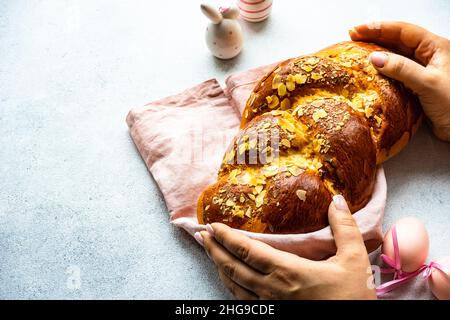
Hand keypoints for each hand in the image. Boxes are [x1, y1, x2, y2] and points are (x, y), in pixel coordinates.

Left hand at [195, 195, 375, 299]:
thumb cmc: (352, 298)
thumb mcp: (354, 261)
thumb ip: (345, 229)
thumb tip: (337, 200)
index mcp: (288, 272)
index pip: (248, 251)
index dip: (227, 237)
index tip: (213, 225)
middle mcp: (272, 289)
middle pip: (233, 268)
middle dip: (215, 250)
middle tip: (201, 235)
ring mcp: (270, 307)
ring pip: (234, 286)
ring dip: (218, 267)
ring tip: (209, 253)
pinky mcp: (272, 317)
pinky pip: (243, 302)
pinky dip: (230, 287)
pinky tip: (228, 280)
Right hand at [349, 21, 449, 140]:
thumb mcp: (428, 83)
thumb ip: (402, 69)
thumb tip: (374, 58)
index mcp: (436, 47)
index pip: (402, 30)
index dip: (378, 28)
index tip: (357, 30)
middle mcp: (429, 55)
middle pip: (397, 40)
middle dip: (374, 37)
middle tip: (352, 37)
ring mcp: (422, 70)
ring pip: (395, 56)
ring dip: (376, 53)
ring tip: (356, 51)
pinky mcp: (417, 86)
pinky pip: (395, 73)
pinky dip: (381, 71)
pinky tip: (369, 72)